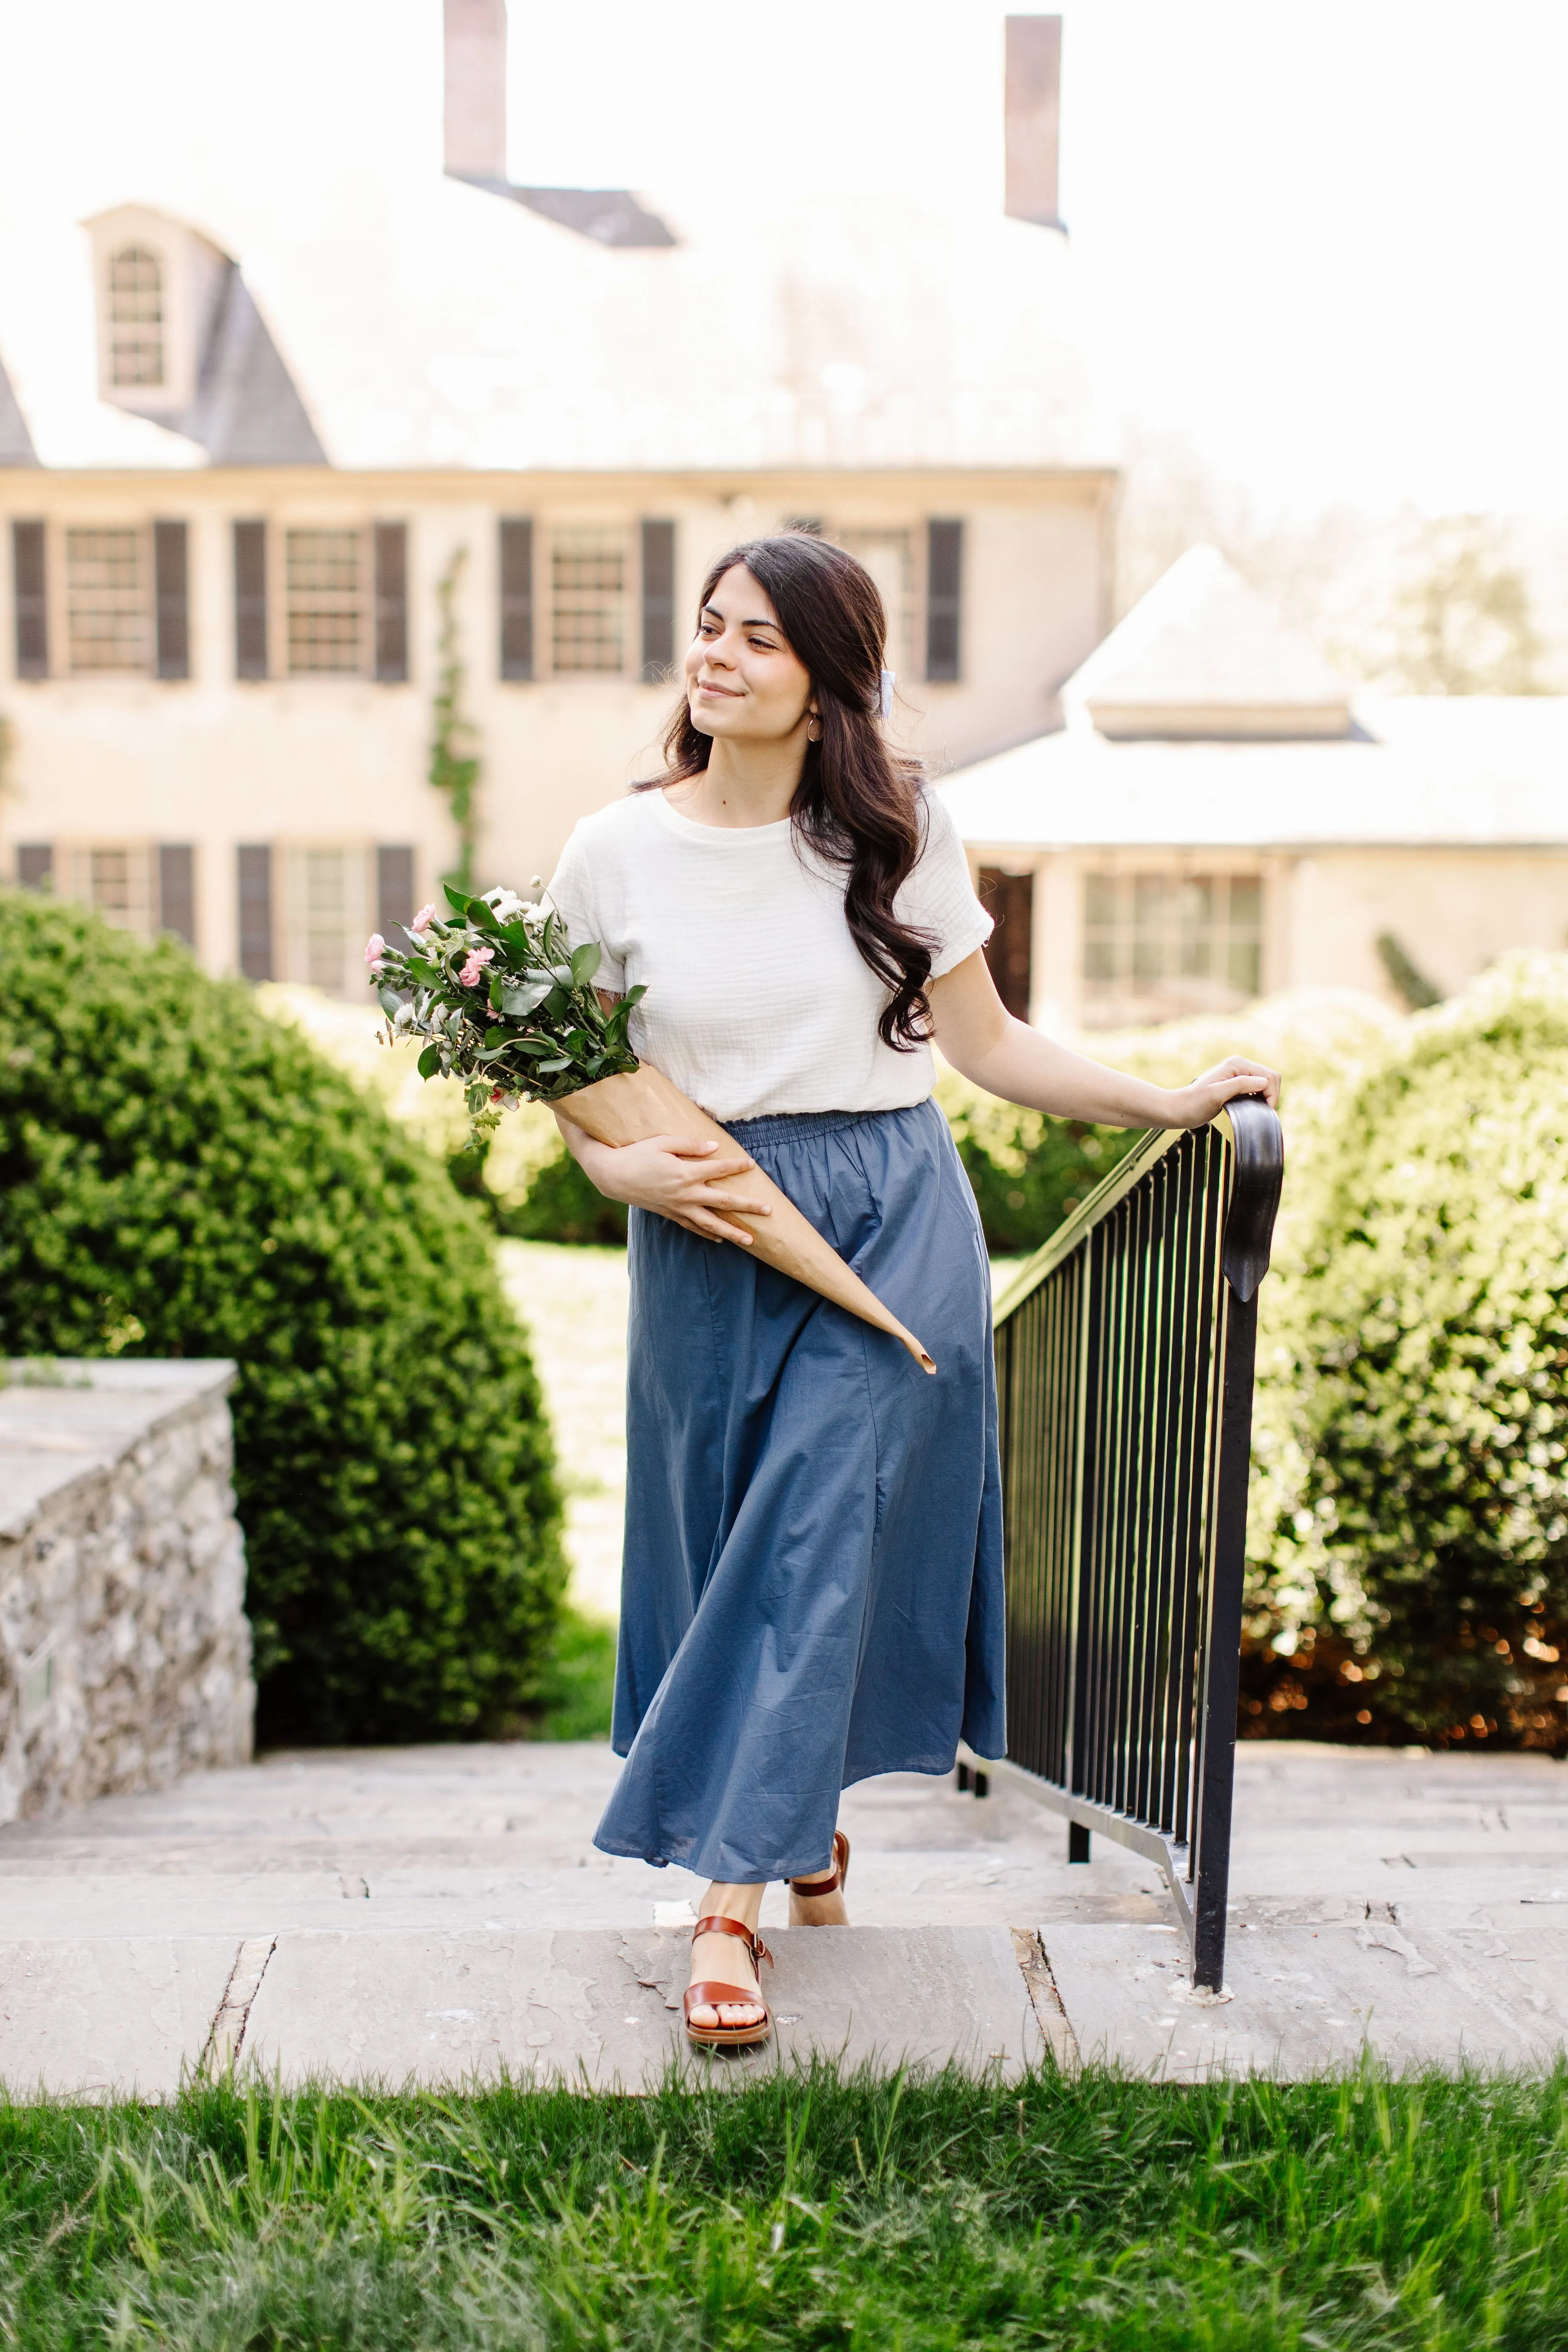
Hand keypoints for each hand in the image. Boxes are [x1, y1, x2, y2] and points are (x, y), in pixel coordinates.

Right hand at [561, 1124, 771, 1244]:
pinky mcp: (670, 1215)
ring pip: (711, 1223)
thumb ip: (690, 1144)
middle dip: (747, 1207)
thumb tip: (715, 1147)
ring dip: (732, 1232)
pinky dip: (708, 1234)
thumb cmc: (638, 1154)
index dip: (737, 1166)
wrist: (613, 1175)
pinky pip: (693, 1227)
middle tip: (768, 1211)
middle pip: (723, 1202)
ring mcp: (678, 1207)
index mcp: (686, 1172)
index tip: (752, 1164)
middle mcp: (685, 1194)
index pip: (719, 1169)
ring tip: (751, 1240)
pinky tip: (720, 1239)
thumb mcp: (663, 1142)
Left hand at [1161, 1057, 1280, 1128]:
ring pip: (1266, 1082)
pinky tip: (1253, 1106)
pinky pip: (1258, 1087)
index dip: (1271, 1095)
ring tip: (1258, 1110)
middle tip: (1263, 1112)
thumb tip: (1264, 1082)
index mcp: (1237, 1064)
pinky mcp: (1236, 1082)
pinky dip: (1260, 1097)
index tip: (1264, 1111)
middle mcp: (1239, 1065)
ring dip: (1266, 1096)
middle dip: (1272, 1095)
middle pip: (1271, 1077)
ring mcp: (1238, 1073)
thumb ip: (1240, 1085)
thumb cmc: (1195, 1104)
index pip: (1269, 1076)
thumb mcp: (1216, 1095)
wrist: (1180, 1109)